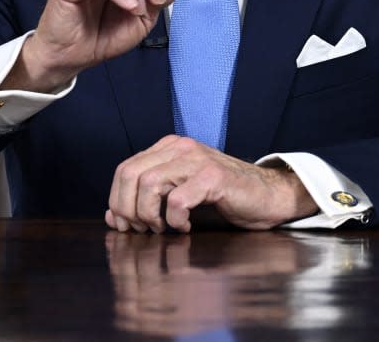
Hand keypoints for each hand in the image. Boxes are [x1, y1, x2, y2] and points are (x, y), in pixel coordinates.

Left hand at [104, 135, 317, 232]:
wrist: (266, 195)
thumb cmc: (222, 197)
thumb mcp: (179, 194)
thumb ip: (147, 199)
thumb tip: (112, 216)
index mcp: (168, 147)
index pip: (124, 170)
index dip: (117, 201)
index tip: (125, 225)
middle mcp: (179, 147)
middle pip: (130, 175)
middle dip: (128, 209)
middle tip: (143, 230)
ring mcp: (197, 159)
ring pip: (148, 184)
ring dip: (149, 214)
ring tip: (163, 228)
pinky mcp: (213, 177)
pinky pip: (177, 200)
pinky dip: (174, 219)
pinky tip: (185, 226)